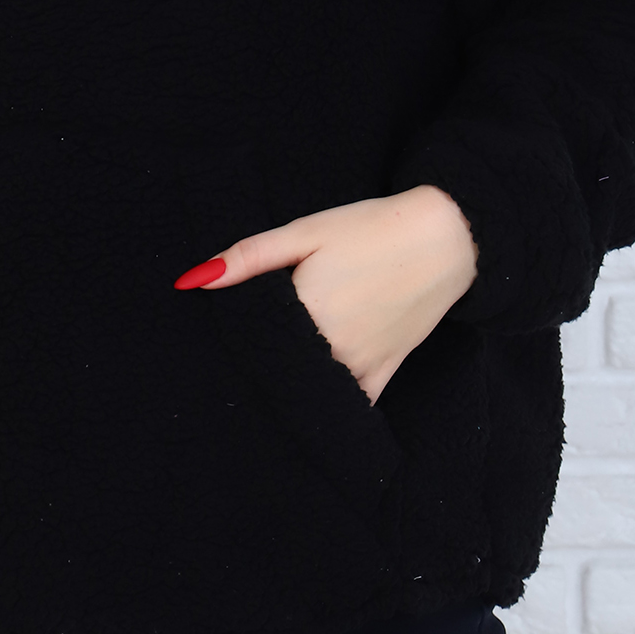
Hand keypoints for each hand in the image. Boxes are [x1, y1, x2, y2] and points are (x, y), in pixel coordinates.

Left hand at [175, 185, 477, 402]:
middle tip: (238, 359)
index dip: (234, 339)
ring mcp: (358, 367)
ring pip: (309, 391)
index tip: (216, 342)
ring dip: (291, 385)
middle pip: (277, 370)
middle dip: (259, 364)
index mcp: (303, 313)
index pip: (250, 342)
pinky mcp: (383, 373)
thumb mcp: (305, 231)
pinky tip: (312, 398)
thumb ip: (248, 258)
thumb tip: (191, 281)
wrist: (443, 239)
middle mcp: (330, 350)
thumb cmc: (369, 229)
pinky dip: (329, 403)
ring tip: (273, 373)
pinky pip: (349, 404)